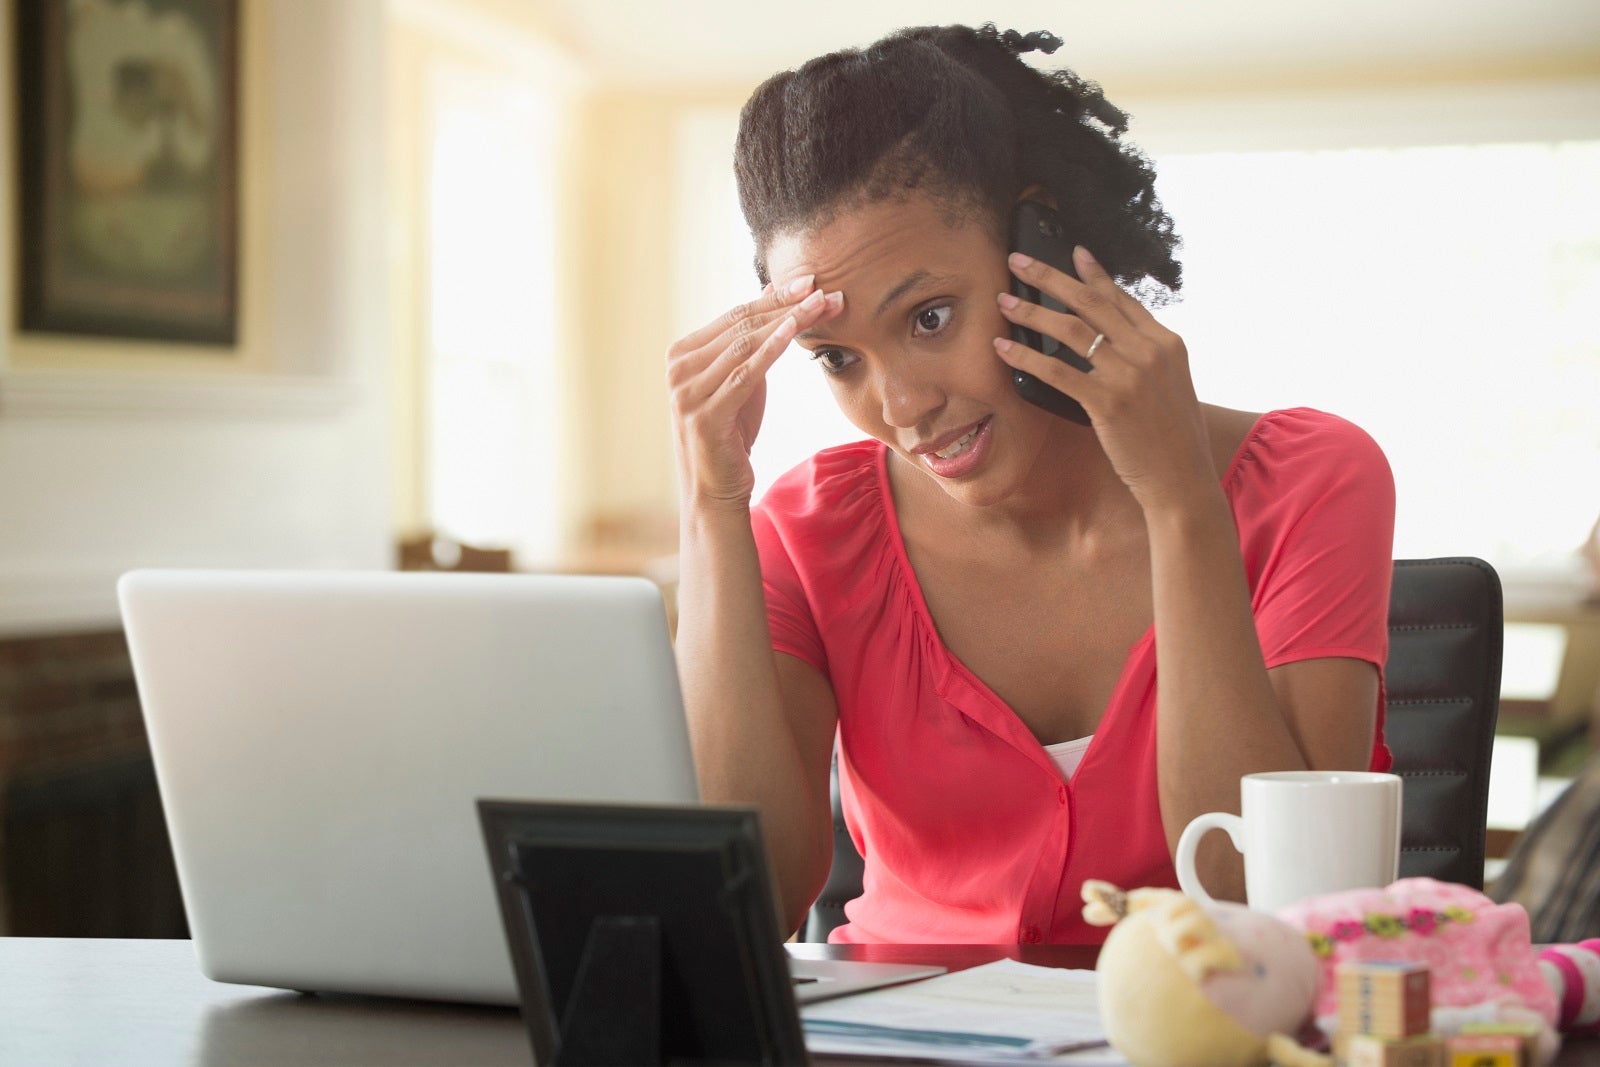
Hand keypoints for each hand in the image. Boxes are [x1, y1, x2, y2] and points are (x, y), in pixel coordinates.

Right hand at [667, 276, 843, 508]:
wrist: (715, 490)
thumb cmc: (731, 434)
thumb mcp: (742, 381)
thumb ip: (752, 342)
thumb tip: (774, 294)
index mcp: (682, 354)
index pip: (735, 316)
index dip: (775, 297)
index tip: (811, 281)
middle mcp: (678, 369)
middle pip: (741, 326)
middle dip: (786, 304)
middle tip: (823, 289)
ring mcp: (686, 392)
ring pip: (745, 346)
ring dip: (788, 321)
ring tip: (821, 305)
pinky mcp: (703, 415)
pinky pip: (745, 375)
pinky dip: (771, 350)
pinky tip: (795, 331)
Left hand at [993, 247, 1217, 513]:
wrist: (1182, 477)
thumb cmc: (1172, 438)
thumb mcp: (1170, 386)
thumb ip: (1147, 358)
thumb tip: (1116, 341)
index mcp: (1167, 342)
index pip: (1122, 298)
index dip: (1094, 274)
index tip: (1073, 253)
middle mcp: (1149, 351)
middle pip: (1091, 303)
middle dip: (1050, 277)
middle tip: (1019, 260)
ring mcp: (1129, 375)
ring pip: (1071, 330)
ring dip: (1032, 312)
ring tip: (1004, 302)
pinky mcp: (1108, 402)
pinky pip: (1058, 371)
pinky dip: (1027, 357)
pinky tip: (1005, 348)